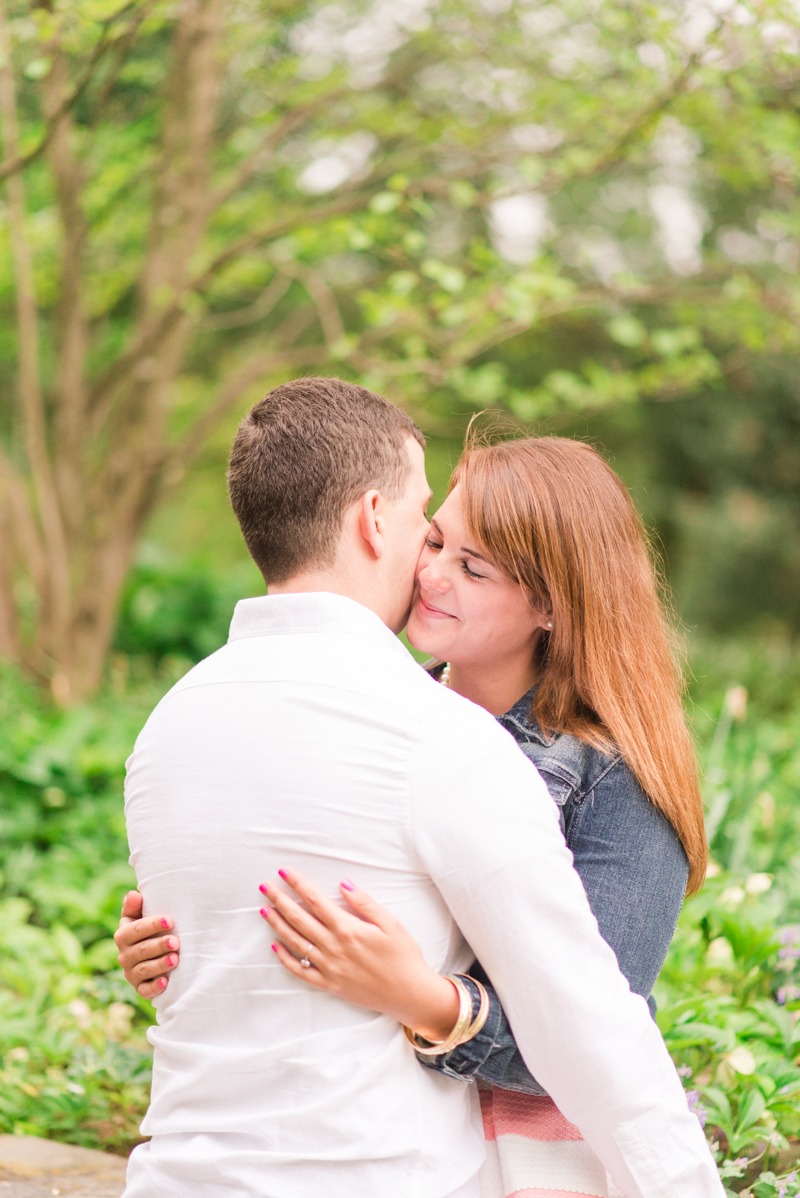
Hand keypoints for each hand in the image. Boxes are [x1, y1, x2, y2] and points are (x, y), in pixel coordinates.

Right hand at [114, 890, 179, 999]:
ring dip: (160, 965)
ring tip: (176, 959)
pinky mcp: (140, 988)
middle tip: (176, 941)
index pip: (135, 930)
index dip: (152, 925)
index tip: (170, 920)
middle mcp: (124, 955)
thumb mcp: (138, 916)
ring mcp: (131, 973)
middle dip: (159, 945)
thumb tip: (134, 894)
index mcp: (123, 935)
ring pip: (144, 970)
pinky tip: (166, 982)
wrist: (151, 953)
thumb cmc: (147, 929)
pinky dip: (154, 987)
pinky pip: (144, 990)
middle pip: (141, 950)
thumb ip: (134, 906)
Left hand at [260, 868, 459, 1041]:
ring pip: (295, 943)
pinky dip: (286, 959)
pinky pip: (301, 972)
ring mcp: (329, 968)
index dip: (298, 885)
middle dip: (280, 901)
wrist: (409, 994)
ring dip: (278, 925)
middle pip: (299, 919)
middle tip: (265, 887)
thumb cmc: (403, 956)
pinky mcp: (330, 985)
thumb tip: (343, 884)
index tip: (284, 872)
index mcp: (348, 929)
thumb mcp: (390, 923)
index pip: (316, 901)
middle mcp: (334, 948)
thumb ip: (365, 903)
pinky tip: (276, 947)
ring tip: (265, 910)